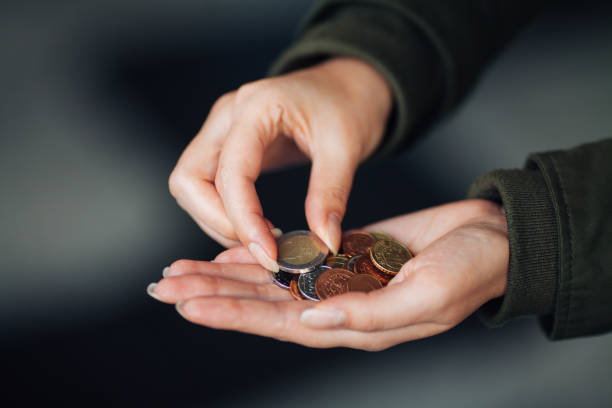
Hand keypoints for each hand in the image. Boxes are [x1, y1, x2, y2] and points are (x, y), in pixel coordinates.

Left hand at [148, 200, 508, 349]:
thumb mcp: (426, 297)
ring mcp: (339, 277)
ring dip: (226, 274)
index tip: (189, 304)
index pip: (280, 323)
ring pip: (270, 279)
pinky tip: (231, 250)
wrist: (490, 238)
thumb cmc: (469, 270)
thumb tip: (313, 322)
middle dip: (213, 294)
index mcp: (353, 323)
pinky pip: (293, 255)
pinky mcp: (343, 251)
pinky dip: (260, 252)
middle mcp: (337, 305)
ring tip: (182, 271)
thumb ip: (369, 314)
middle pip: (262, 303)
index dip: (233, 314)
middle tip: (164, 286)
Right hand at [168, 57, 391, 270]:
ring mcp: (221, 129)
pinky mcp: (225, 145)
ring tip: (262, 241)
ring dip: (216, 221)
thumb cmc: (347, 107)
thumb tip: (322, 244)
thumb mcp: (347, 147)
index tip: (270, 254)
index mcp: (257, 106)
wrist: (345, 87)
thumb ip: (331, 194)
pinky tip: (256, 227)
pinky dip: (222, 212)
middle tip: (261, 248)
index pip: (231, 171)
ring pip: (189, 185)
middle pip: (189, 179)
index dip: (244, 219)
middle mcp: (228, 115)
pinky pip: (205, 185)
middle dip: (218, 222)